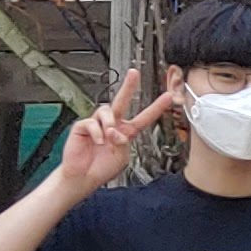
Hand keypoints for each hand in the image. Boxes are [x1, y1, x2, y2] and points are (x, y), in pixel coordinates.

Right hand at [59, 67, 177, 194]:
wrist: (82, 177)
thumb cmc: (102, 168)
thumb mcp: (122, 157)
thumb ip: (123, 143)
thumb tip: (115, 132)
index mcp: (126, 132)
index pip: (144, 117)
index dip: (156, 107)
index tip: (168, 96)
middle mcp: (112, 125)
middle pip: (121, 101)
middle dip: (128, 86)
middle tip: (134, 73)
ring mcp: (97, 125)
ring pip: (106, 110)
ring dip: (109, 124)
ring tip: (108, 137)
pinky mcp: (82, 127)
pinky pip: (91, 123)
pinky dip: (96, 133)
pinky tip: (97, 141)